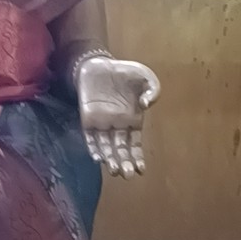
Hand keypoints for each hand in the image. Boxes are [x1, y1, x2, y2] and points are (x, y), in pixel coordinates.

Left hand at [76, 56, 159, 178]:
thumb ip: (152, 91)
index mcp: (133, 120)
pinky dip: (93, 147)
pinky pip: (90, 137)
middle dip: (124, 163)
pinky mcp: (88, 118)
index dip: (137, 158)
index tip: (141, 170)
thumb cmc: (125, 72)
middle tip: (127, 175)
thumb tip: (146, 106)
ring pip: (106, 147)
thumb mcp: (146, 78)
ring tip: (113, 170)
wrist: (100, 64)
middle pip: (121, 150)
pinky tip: (97, 158)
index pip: (135, 145)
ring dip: (109, 159)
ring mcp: (102, 123)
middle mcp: (118, 126)